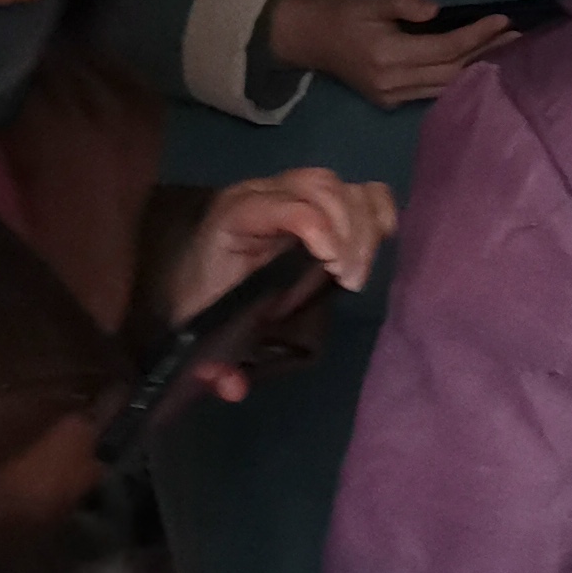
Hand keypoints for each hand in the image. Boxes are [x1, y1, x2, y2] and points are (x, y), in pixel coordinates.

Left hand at [167, 168, 400, 341]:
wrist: (193, 273)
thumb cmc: (202, 298)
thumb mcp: (202, 329)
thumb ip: (212, 360)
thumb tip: (233, 386)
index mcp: (234, 218)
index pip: (286, 205)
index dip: (320, 229)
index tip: (338, 272)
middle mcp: (263, 192)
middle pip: (323, 189)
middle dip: (349, 234)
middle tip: (350, 282)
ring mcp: (292, 189)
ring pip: (342, 187)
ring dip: (364, 227)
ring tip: (356, 272)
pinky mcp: (316, 198)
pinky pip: (357, 189)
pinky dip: (375, 210)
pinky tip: (378, 241)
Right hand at [267, 0, 513, 108]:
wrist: (309, 38)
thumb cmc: (343, 11)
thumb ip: (406, 3)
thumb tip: (439, 12)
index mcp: (386, 55)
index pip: (444, 49)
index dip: (475, 36)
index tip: (502, 20)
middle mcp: (392, 83)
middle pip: (451, 71)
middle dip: (486, 53)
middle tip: (517, 36)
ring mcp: (391, 97)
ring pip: (445, 86)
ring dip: (477, 67)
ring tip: (507, 50)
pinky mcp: (390, 102)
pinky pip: (432, 92)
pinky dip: (457, 78)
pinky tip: (478, 65)